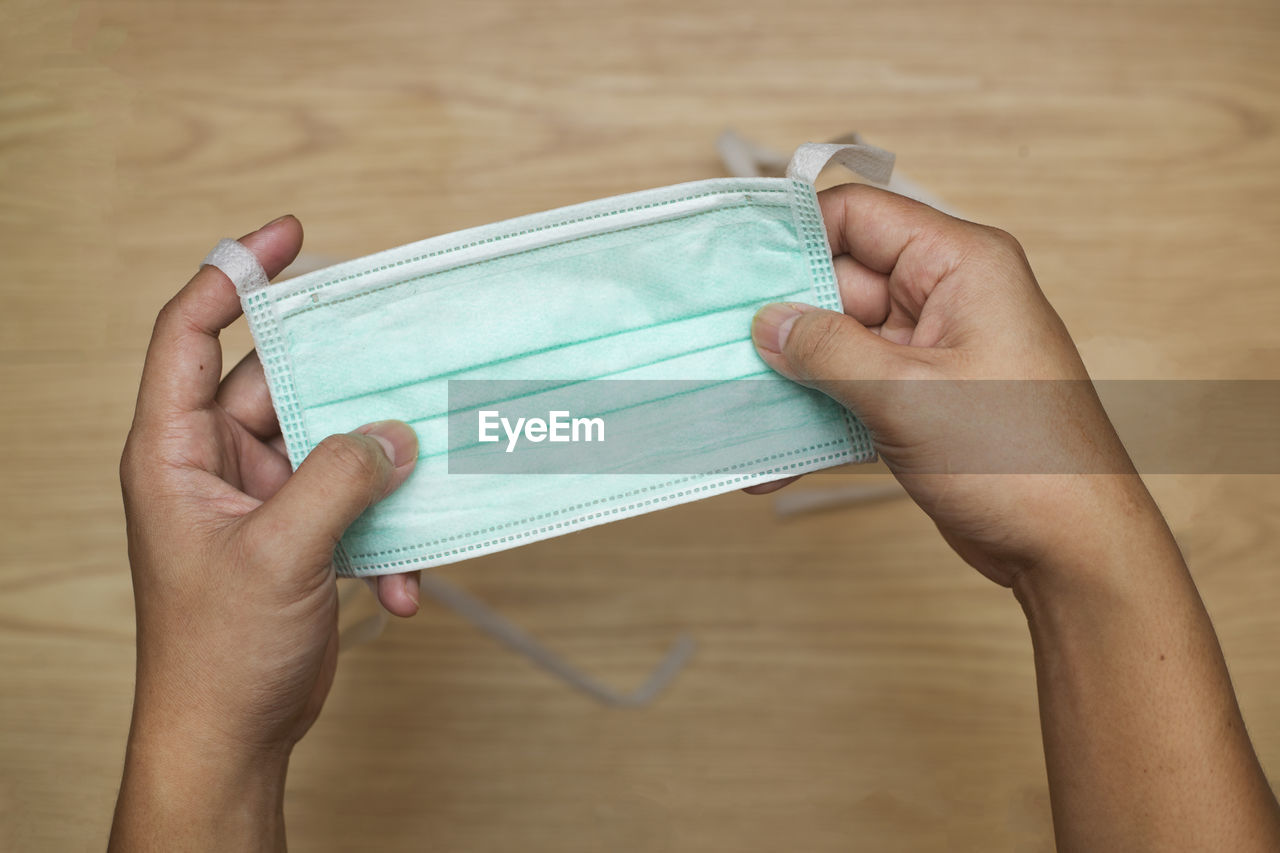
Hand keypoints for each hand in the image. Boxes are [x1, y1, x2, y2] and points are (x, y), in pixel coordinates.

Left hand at [111, 216, 418, 850]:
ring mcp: (261, 501)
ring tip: (418, 489)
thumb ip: (341, 479)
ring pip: (332, 446)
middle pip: (284, 386)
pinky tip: (403, 584)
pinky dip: (384, 537)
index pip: (192, 335)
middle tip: (407, 359)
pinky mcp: (299, 537)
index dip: (234, 276)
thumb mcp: (280, 554)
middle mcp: (215, 465)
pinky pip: (352, 506)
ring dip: (378, 475)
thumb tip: (397, 432)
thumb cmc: (218, 652)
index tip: (289, 235)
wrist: (230, 735)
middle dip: (347, 386)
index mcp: (175, 452)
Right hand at [749, 184, 1152, 586]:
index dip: (795, 236)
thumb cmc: (1020, 459)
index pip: (859, 216)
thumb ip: (827, 351)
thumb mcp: (907, 395)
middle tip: (714, 348)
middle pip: (839, 283)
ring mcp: (931, 353)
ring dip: (789, 379)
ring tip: (729, 407)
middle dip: (780, 320)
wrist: (1073, 549)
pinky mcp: (921, 403)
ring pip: (838, 344)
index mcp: (959, 265)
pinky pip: (851, 393)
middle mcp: (945, 298)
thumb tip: (767, 323)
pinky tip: (769, 461)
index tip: (735, 268)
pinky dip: (814, 420)